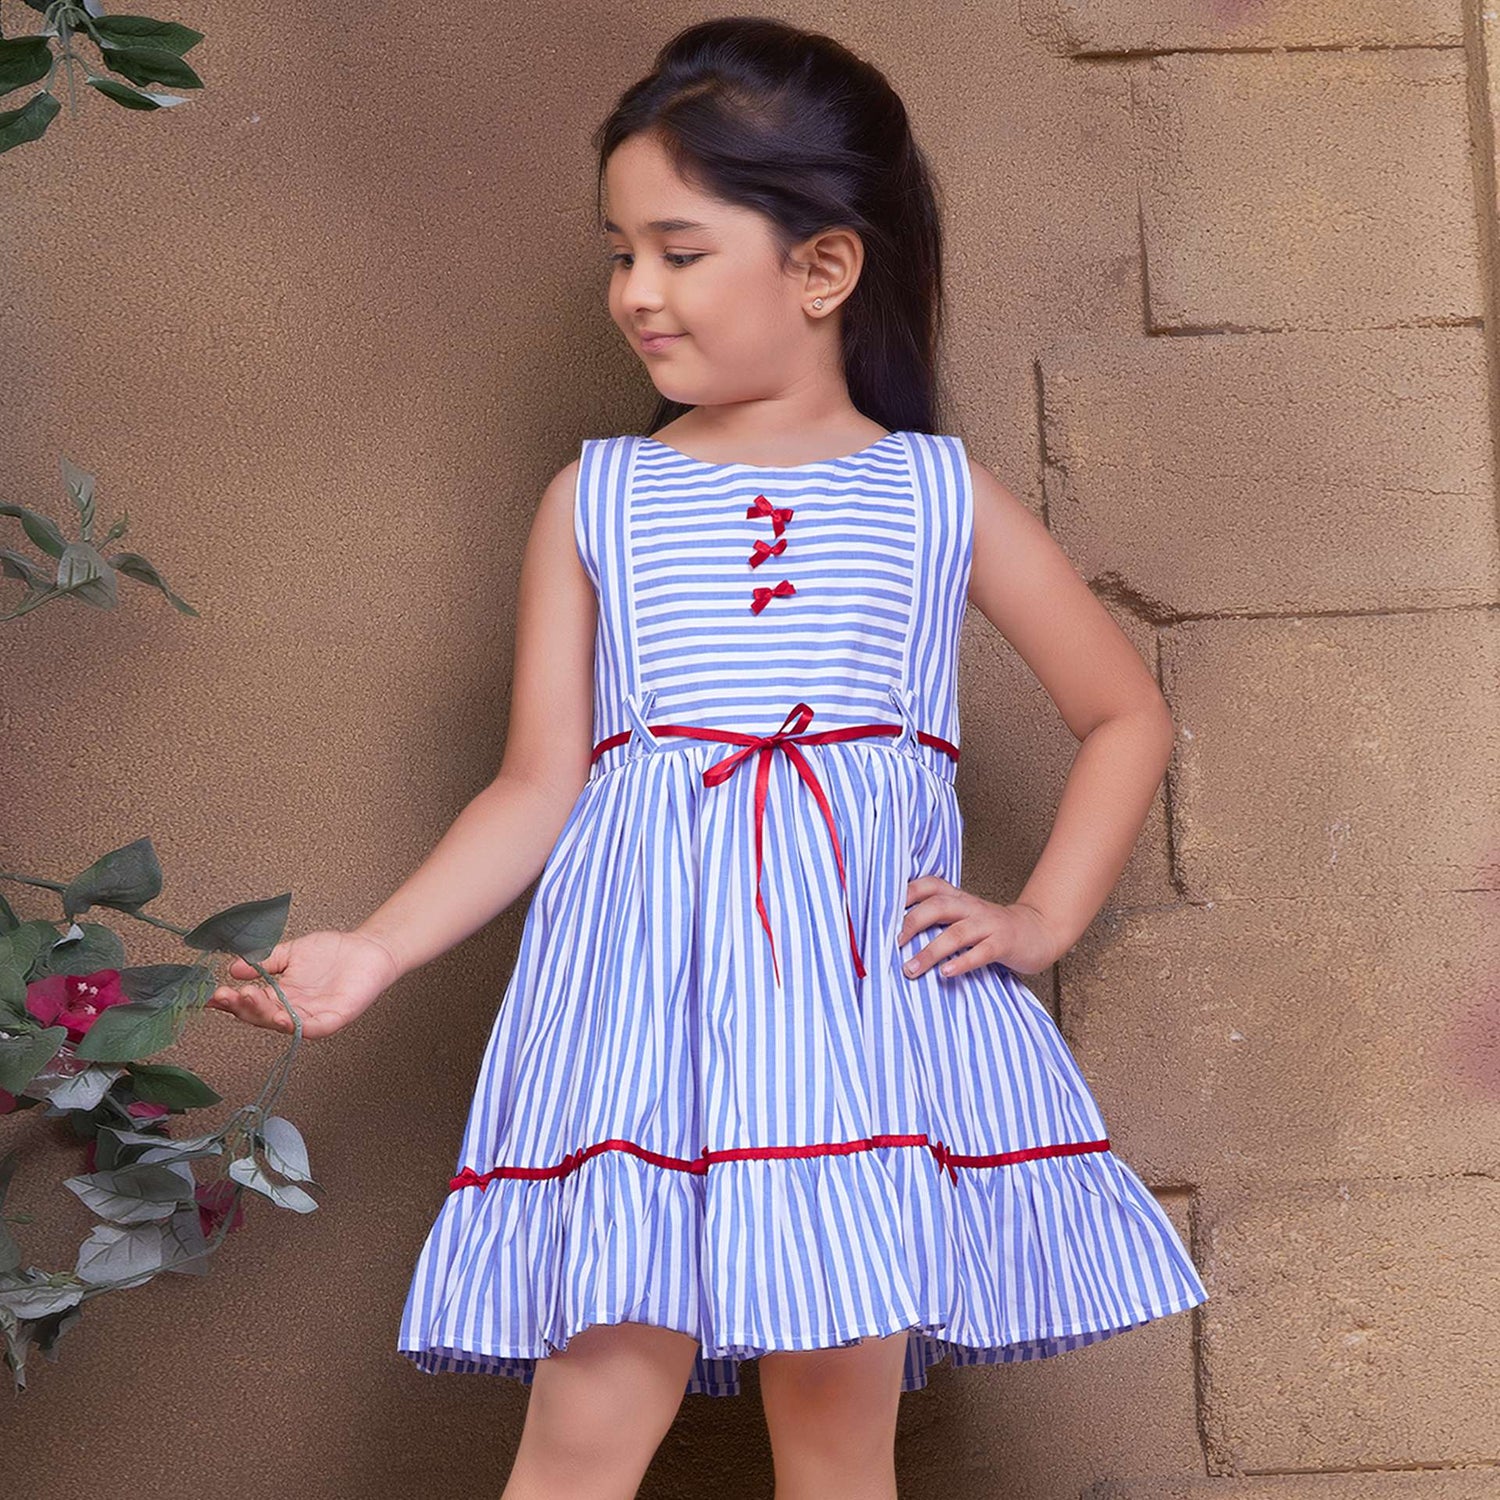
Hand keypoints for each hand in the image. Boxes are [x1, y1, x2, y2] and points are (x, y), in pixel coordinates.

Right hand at [205, 930, 401, 1039]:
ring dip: (263, 1014)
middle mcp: (292, 1010)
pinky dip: (298, 1027)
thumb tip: (234, 968)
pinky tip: (284, 1019)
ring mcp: (311, 1017)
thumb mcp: (291, 953)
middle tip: (226, 995)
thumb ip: (265, 961)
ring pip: (281, 1024)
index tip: (210, 994)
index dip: (228, 1001)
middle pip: (260, 1016)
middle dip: (241, 1007)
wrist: (368, 948)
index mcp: (279, 996)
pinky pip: (312, 1028)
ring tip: (248, 999)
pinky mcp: (333, 1019)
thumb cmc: (331, 952)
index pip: (249, 1003)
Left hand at [897, 876, 1062, 979]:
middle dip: (911, 923)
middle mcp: (971, 907)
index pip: (929, 885)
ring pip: (956, 933)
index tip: (882, 910)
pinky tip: (946, 973)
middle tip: (892, 944)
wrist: (1037, 931)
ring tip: (911, 969)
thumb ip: (936, 919)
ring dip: (930, 952)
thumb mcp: (963, 917)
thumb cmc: (991, 929)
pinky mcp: (1003, 943)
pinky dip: (962, 962)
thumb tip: (893, 934)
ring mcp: (988, 924)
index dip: (905, 893)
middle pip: (937, 906)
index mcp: (958, 898)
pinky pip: (981, 952)